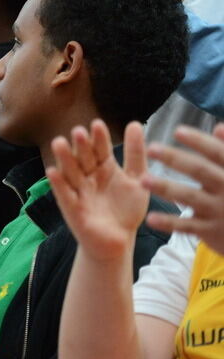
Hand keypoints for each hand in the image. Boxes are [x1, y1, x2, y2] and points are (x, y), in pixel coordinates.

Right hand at [47, 120, 149, 260]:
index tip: (97, 124)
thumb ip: (135, 153)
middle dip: (81, 145)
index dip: (99, 139)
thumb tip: (134, 123)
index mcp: (104, 169)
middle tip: (78, 131)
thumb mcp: (137, 179)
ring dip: (64, 158)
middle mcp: (89, 177)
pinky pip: (64, 194)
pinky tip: (51, 171)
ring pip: (70, 172)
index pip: (100, 150)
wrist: (118, 241)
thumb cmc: (126, 210)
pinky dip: (58, 183)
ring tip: (59, 143)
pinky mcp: (72, 208)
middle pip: (84, 158)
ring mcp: (79, 192)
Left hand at [144, 124, 223, 255]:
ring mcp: (218, 210)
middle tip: (151, 148)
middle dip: (175, 159)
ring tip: (143, 179)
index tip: (177, 131)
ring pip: (190, 197)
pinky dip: (169, 223)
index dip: (199, 141)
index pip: (217, 153)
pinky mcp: (210, 231)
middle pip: (200, 170)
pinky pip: (187, 226)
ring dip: (166, 187)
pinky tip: (150, 218)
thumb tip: (219, 127)